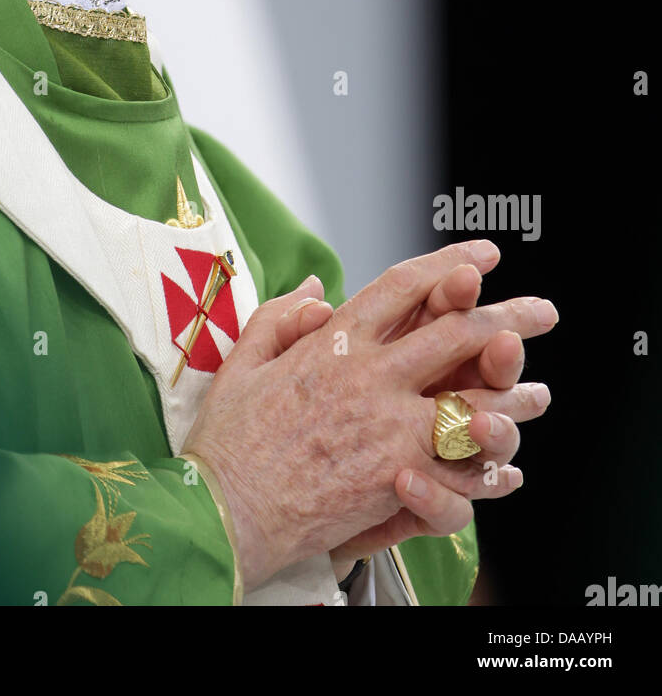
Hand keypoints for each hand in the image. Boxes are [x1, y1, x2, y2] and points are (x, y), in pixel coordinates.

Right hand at [181, 241, 557, 591]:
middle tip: (542, 312)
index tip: (482, 257)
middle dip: (507, 316)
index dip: (449, 265)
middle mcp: (370, 374)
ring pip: (471, 399)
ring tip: (539, 393)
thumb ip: (282, 315)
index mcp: (335, 341)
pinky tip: (507, 465)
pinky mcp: (399, 477)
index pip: (403, 286)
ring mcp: (389, 426)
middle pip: (455, 332)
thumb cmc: (228, 438)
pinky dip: (487, 465)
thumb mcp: (242, 359)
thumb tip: (315, 285)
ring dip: (511, 393)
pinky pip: (460, 467)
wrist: (223, 509)